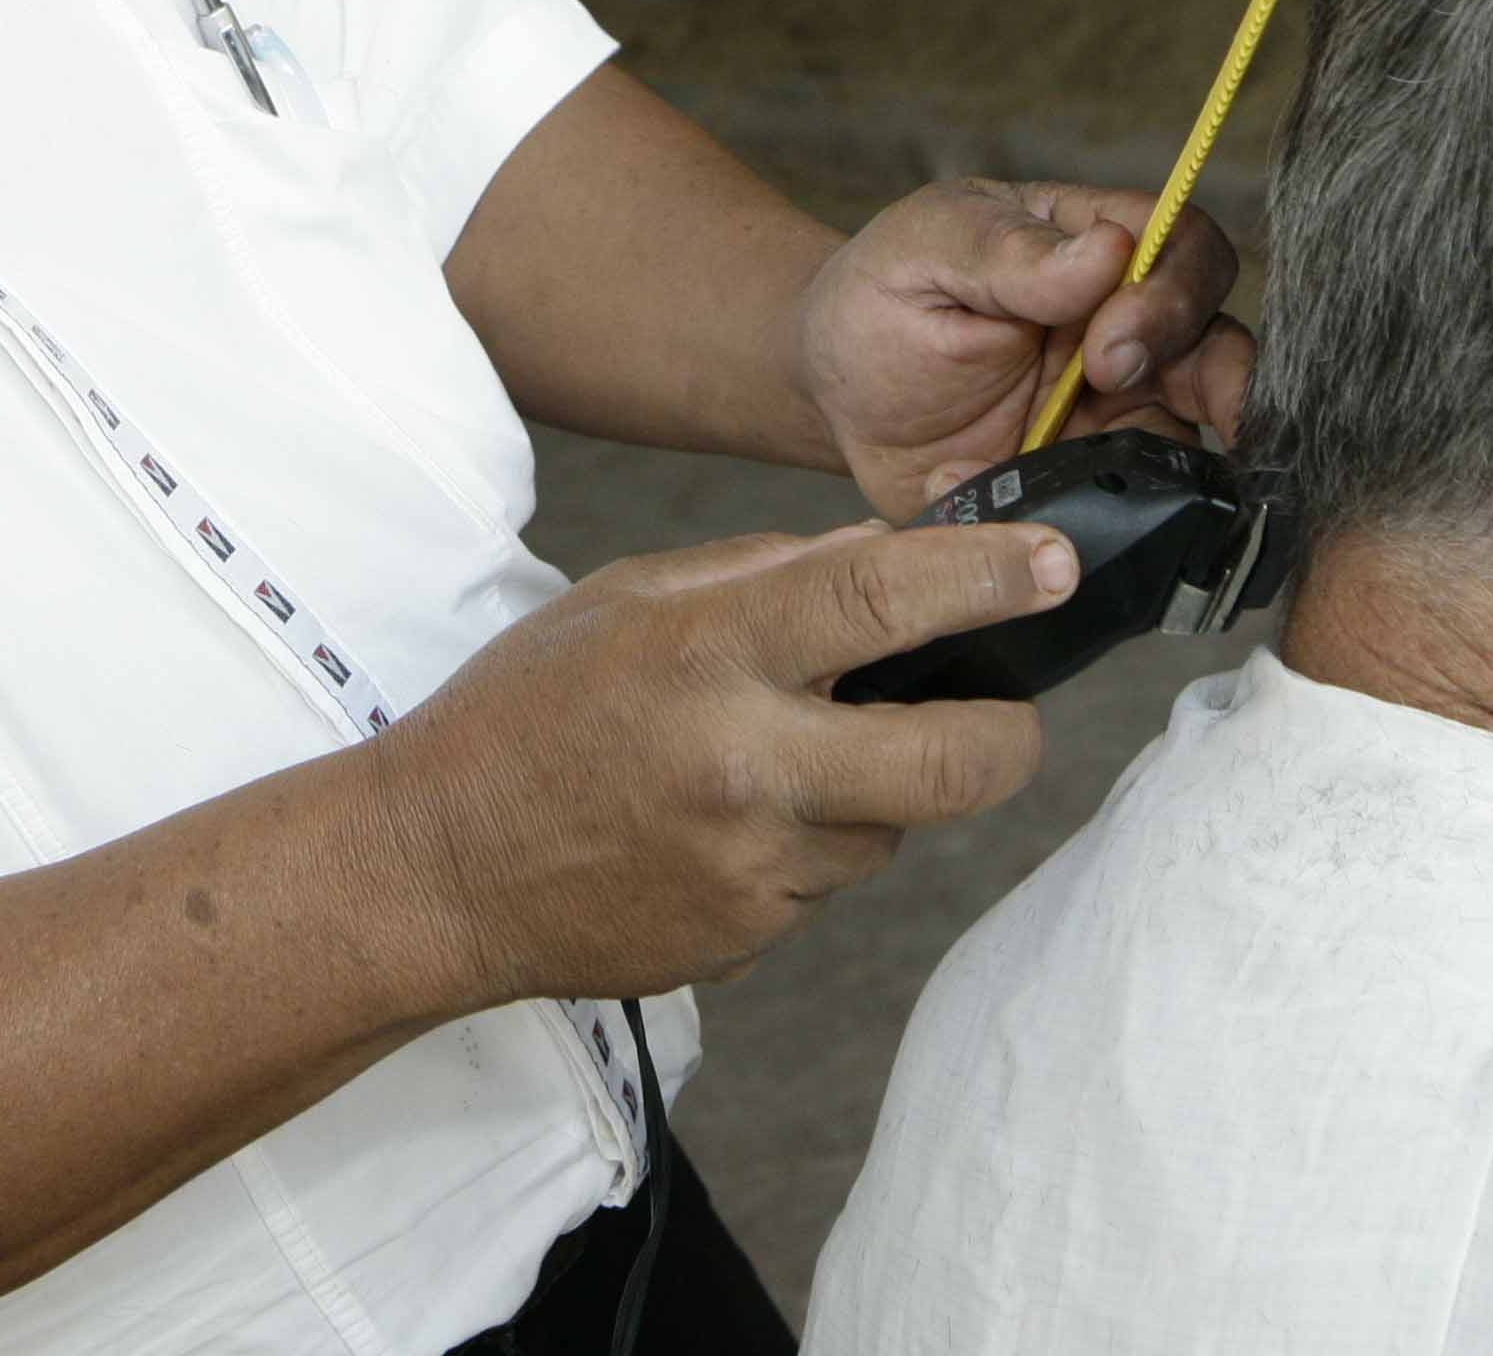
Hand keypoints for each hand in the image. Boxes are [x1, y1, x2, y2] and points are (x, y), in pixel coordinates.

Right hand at [361, 521, 1075, 1005]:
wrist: (438, 870)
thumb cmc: (525, 713)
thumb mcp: (630, 598)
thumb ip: (764, 574)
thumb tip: (886, 558)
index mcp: (711, 653)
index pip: (884, 603)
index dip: (991, 578)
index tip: (1055, 565)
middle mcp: (746, 764)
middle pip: (956, 762)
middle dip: (1008, 733)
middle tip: (1003, 710)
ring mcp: (753, 867)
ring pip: (893, 827)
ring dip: (876, 790)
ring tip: (781, 763)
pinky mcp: (750, 936)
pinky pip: (828, 882)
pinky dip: (810, 845)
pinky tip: (727, 824)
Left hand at [779, 180, 1254, 512]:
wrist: (836, 399)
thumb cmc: (878, 302)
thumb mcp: (925, 253)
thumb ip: (1010, 253)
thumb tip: (1110, 251)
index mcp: (1091, 244)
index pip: (1181, 243)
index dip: (1170, 290)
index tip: (1106, 341)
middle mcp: (1123, 321)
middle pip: (1218, 336)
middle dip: (1214, 373)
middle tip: (1121, 390)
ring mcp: (1120, 403)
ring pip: (1207, 424)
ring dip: (1200, 449)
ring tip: (1149, 475)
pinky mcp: (1098, 475)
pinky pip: (1150, 499)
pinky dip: (1139, 511)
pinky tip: (1081, 513)